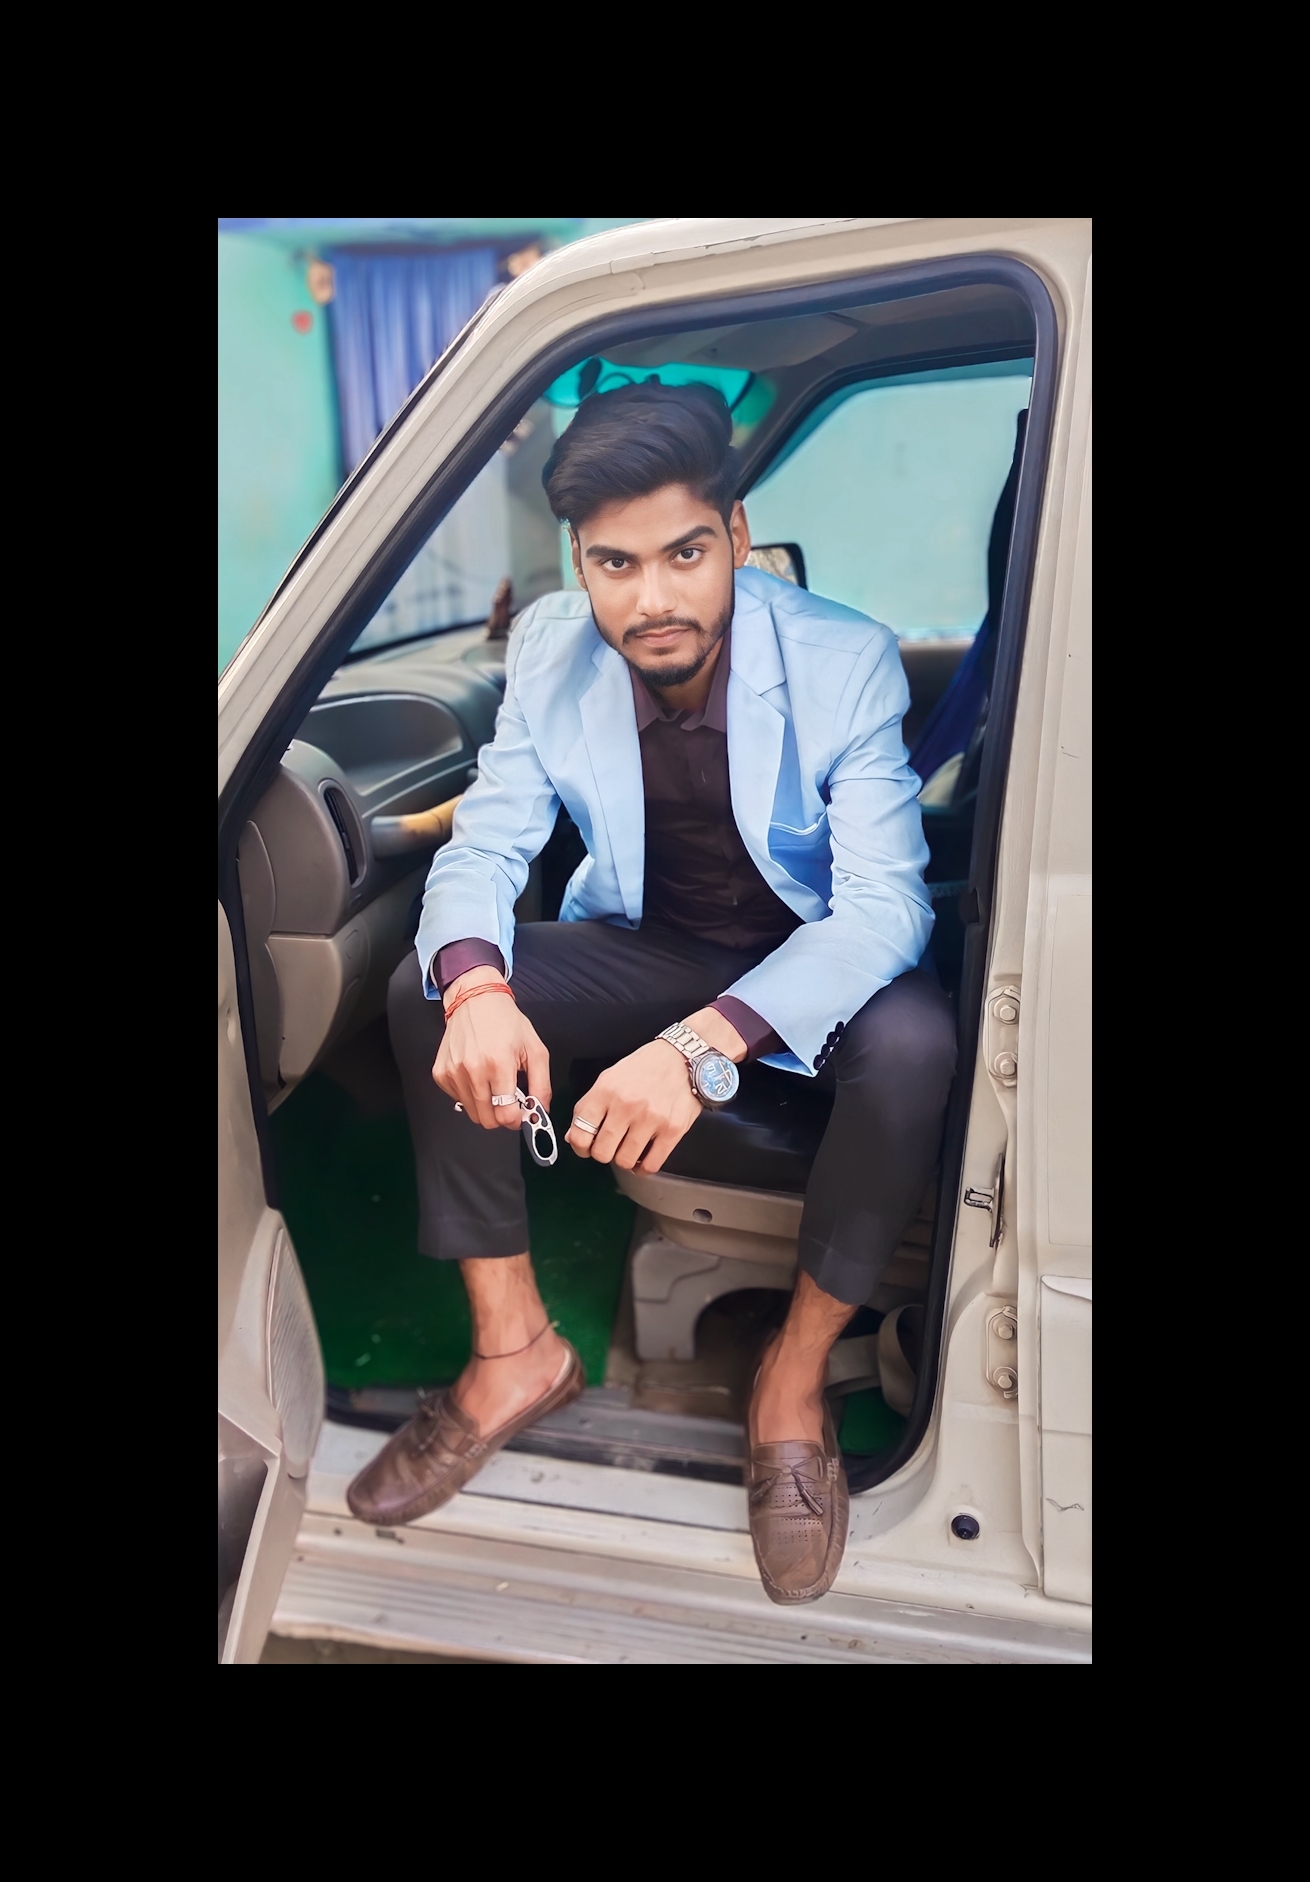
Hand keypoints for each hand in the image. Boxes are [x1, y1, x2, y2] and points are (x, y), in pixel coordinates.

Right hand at [433, 967, 550, 1131]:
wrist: (475, 1000)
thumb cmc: (506, 1022)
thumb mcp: (535, 1049)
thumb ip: (542, 1084)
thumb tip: (540, 1111)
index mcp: (499, 1065)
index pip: (505, 1115)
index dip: (515, 1119)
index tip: (519, 1113)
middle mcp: (473, 1070)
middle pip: (487, 1120)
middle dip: (500, 1115)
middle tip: (507, 1098)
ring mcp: (454, 1072)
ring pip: (471, 1112)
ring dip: (484, 1105)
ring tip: (491, 1083)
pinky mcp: (441, 1073)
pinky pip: (457, 1100)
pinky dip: (468, 1094)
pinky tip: (476, 1075)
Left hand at [565, 1007, 745, 1172]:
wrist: (685, 1058)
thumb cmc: (646, 1067)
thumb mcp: (610, 1077)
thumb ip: (590, 1106)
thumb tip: (573, 1137)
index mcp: (606, 1090)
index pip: (580, 1133)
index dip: (580, 1146)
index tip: (586, 1146)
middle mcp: (626, 1105)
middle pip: (601, 1152)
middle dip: (603, 1153)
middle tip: (611, 1145)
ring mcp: (651, 1119)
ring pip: (624, 1161)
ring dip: (624, 1159)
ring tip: (629, 1148)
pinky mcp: (672, 1130)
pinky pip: (651, 1165)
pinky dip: (643, 1168)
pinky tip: (643, 1157)